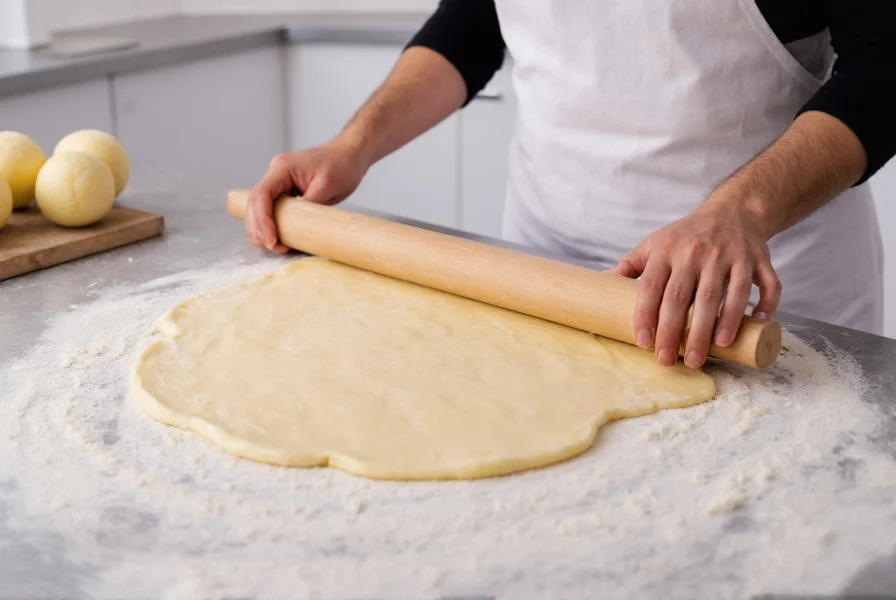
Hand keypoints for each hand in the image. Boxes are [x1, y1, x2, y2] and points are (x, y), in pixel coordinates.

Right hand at [246, 138, 368, 252]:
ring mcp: (279, 181)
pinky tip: (275, 238)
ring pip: (260, 207)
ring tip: (272, 247)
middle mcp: (276, 173)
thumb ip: (310, 203)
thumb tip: (296, 225)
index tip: (272, 239)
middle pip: (255, 202)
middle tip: (272, 247)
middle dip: (259, 227)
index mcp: (283, 167)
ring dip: (261, 227)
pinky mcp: (286, 189)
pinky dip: (270, 223)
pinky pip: (271, 207)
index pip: (262, 195)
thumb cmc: (341, 165)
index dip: (262, 219)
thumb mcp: (328, 185)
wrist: (350, 155)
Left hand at [611, 197, 780, 368]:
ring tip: (710, 352)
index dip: (646, 315)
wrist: (732, 210)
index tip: (643, 342)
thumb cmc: (686, 236)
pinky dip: (765, 303)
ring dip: (719, 324)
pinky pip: (766, 283)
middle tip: (670, 361)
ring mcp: (731, 255)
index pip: (653, 287)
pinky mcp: (759, 259)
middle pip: (686, 297)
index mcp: (668, 251)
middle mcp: (698, 253)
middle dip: (677, 332)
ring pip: (725, 294)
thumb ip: (630, 266)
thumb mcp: (655, 243)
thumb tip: (599, 284)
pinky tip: (758, 322)